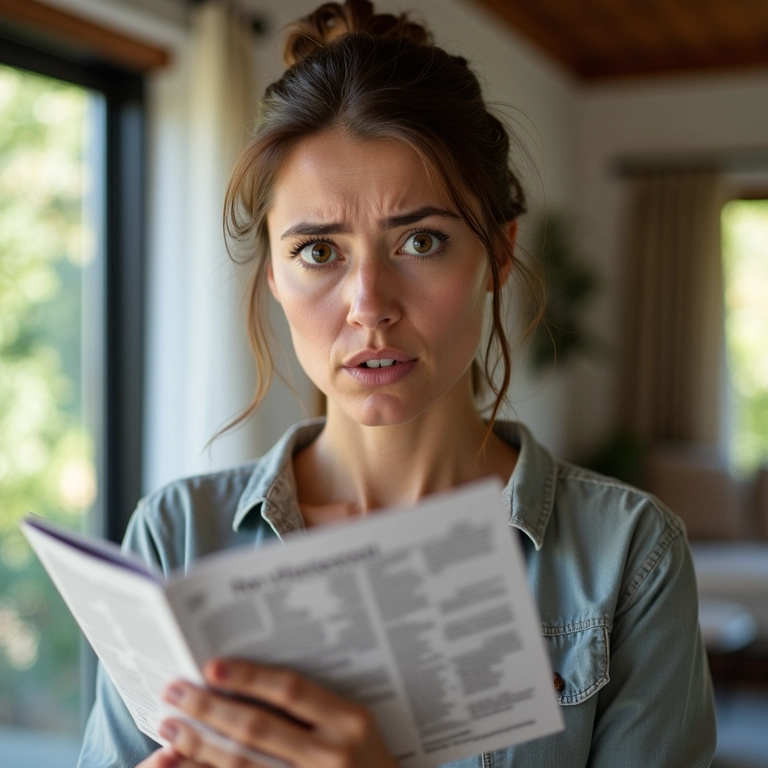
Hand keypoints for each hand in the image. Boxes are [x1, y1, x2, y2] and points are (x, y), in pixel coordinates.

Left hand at [145, 659, 399, 767]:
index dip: (249, 677)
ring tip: (169, 727)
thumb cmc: (367, 757)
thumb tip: (247, 680)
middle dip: (210, 708)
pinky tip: (186, 763)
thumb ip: (315, 704)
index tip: (211, 666)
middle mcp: (332, 754)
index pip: (291, 690)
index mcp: (350, 721)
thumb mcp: (356, 724)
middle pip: (258, 728)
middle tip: (174, 691)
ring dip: (199, 745)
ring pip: (243, 764)